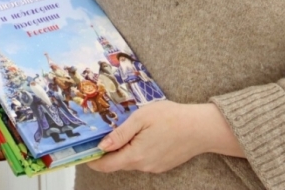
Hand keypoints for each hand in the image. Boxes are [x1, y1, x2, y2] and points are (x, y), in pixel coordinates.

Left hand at [87, 101, 241, 174]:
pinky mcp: (162, 165)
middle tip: (101, 135)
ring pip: (130, 161)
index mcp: (135, 155)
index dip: (92, 160)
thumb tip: (102, 146)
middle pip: (117, 163)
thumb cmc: (172, 118)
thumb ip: (120, 133)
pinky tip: (142, 135)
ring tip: (124, 130)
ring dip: (123, 149)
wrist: (201, 128)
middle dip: (106, 152)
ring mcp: (154, 167)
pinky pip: (143, 160)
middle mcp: (144, 165)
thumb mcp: (141, 118)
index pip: (106, 165)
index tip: (83, 151)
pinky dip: (136, 150)